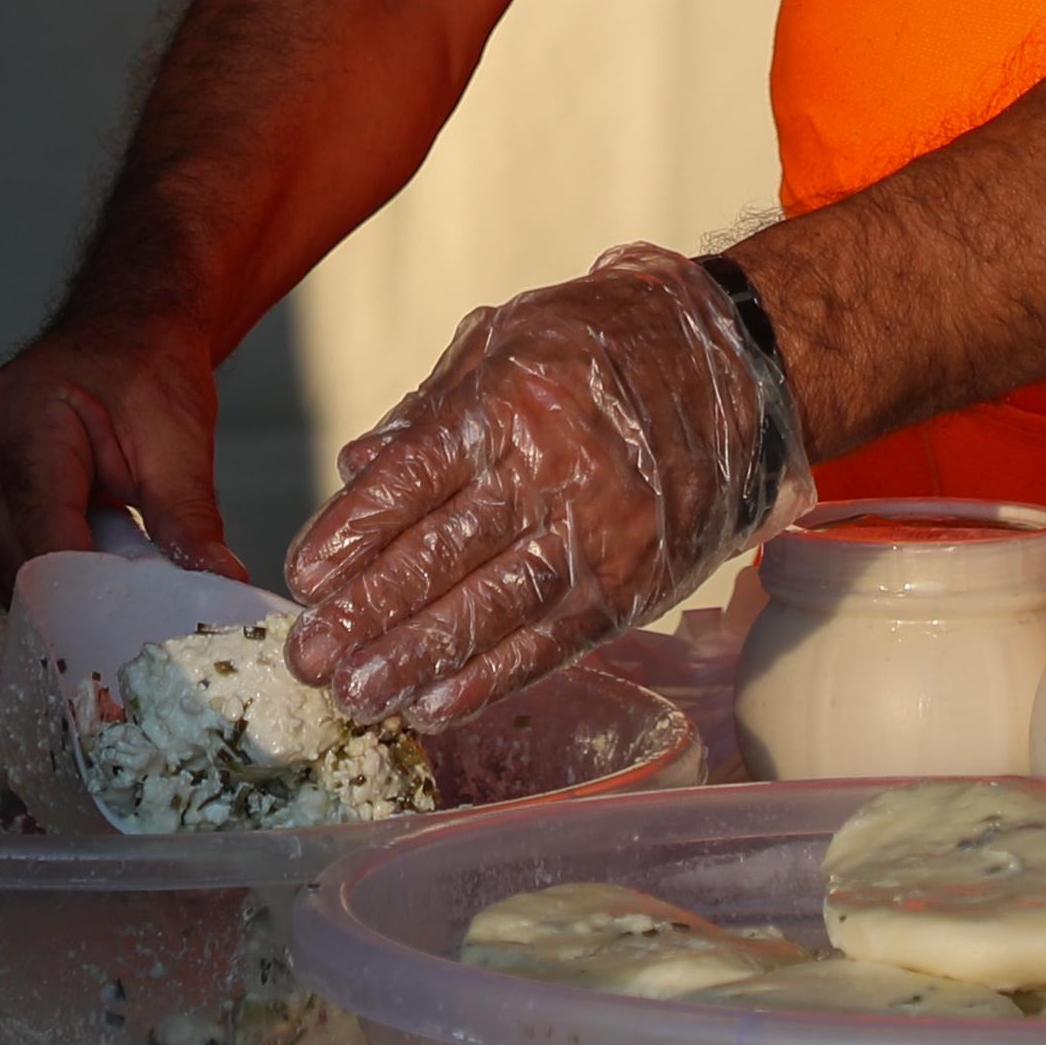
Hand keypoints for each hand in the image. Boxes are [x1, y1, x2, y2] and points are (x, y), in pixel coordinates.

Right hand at [0, 316, 242, 593]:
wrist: (121, 338)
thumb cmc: (144, 373)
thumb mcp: (178, 439)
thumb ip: (189, 516)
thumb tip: (218, 578)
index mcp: (23, 416)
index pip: (42, 534)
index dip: (87, 591)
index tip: (131, 624)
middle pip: (20, 564)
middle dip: (80, 591)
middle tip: (135, 587)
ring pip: (3, 575)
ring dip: (56, 583)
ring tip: (103, 544)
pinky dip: (35, 571)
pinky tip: (72, 541)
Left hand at [281, 244, 810, 725]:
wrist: (742, 372)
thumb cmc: (607, 346)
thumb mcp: (510, 339)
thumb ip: (430, 407)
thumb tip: (356, 467)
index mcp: (508, 403)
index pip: (411, 480)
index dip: (352, 533)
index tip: (303, 577)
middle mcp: (550, 474)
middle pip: (440, 556)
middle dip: (365, 613)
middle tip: (307, 658)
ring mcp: (596, 536)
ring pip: (490, 610)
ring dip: (416, 660)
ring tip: (358, 695)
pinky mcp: (632, 586)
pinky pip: (552, 642)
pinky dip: (492, 678)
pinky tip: (436, 705)